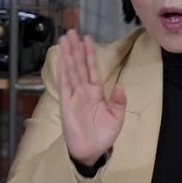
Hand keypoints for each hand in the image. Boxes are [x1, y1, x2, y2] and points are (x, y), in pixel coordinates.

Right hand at [56, 30, 126, 165]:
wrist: (91, 151)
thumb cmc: (104, 135)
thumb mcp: (116, 117)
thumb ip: (118, 101)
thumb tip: (119, 86)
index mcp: (97, 92)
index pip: (92, 69)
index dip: (89, 54)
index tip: (87, 39)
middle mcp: (84, 91)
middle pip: (79, 65)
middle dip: (75, 48)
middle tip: (71, 31)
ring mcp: (74, 95)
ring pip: (71, 70)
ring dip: (68, 54)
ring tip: (64, 39)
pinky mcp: (66, 103)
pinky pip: (64, 83)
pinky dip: (63, 70)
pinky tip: (61, 59)